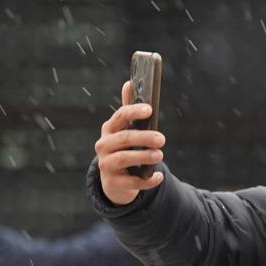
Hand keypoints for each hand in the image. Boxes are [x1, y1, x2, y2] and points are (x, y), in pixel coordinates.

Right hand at [94, 81, 166, 205]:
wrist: (114, 180)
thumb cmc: (124, 148)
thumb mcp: (124, 129)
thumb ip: (128, 108)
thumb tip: (128, 82)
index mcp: (109, 129)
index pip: (119, 117)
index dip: (134, 112)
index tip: (150, 110)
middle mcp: (103, 146)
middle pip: (123, 139)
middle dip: (144, 138)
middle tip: (162, 138)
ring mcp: (106, 165)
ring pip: (123, 159)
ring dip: (143, 157)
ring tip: (160, 155)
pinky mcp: (112, 183)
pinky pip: (130, 182)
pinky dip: (146, 180)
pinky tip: (158, 177)